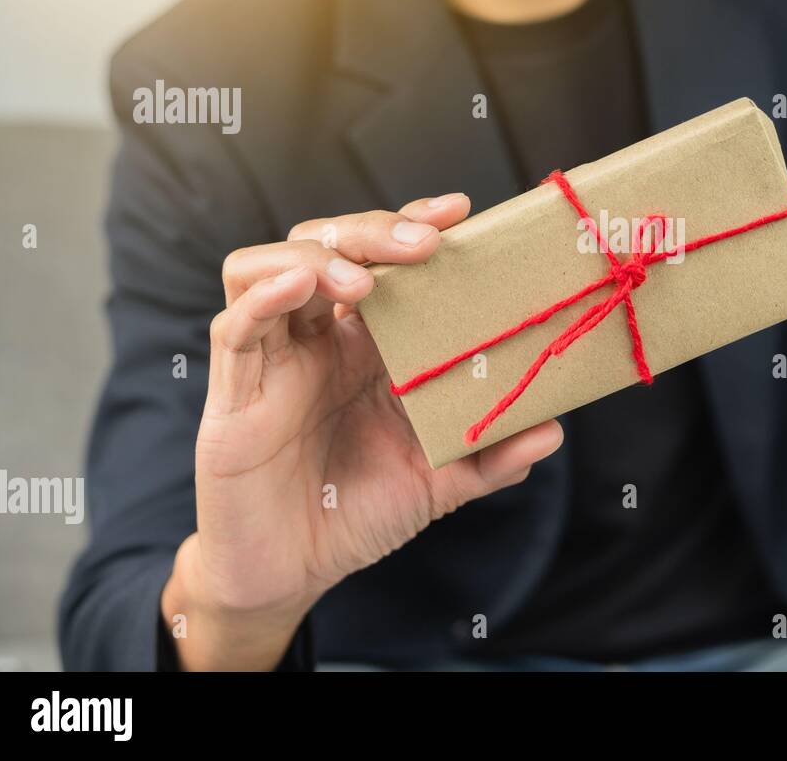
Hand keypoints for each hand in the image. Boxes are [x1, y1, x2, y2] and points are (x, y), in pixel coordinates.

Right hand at [161, 194, 563, 669]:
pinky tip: (297, 287)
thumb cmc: (356, 514)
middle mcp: (317, 337)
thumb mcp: (437, 482)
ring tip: (364, 282)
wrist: (290, 575)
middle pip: (327, 243)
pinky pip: (235, 327)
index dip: (412, 223)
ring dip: (317, 256)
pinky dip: (263, 297)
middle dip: (374, 229)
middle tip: (425, 243)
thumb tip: (553, 430)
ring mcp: (271, 358)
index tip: (461, 211)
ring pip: (268, 265)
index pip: (381, 259)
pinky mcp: (233, 392)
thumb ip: (489, 456)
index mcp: (366, 344)